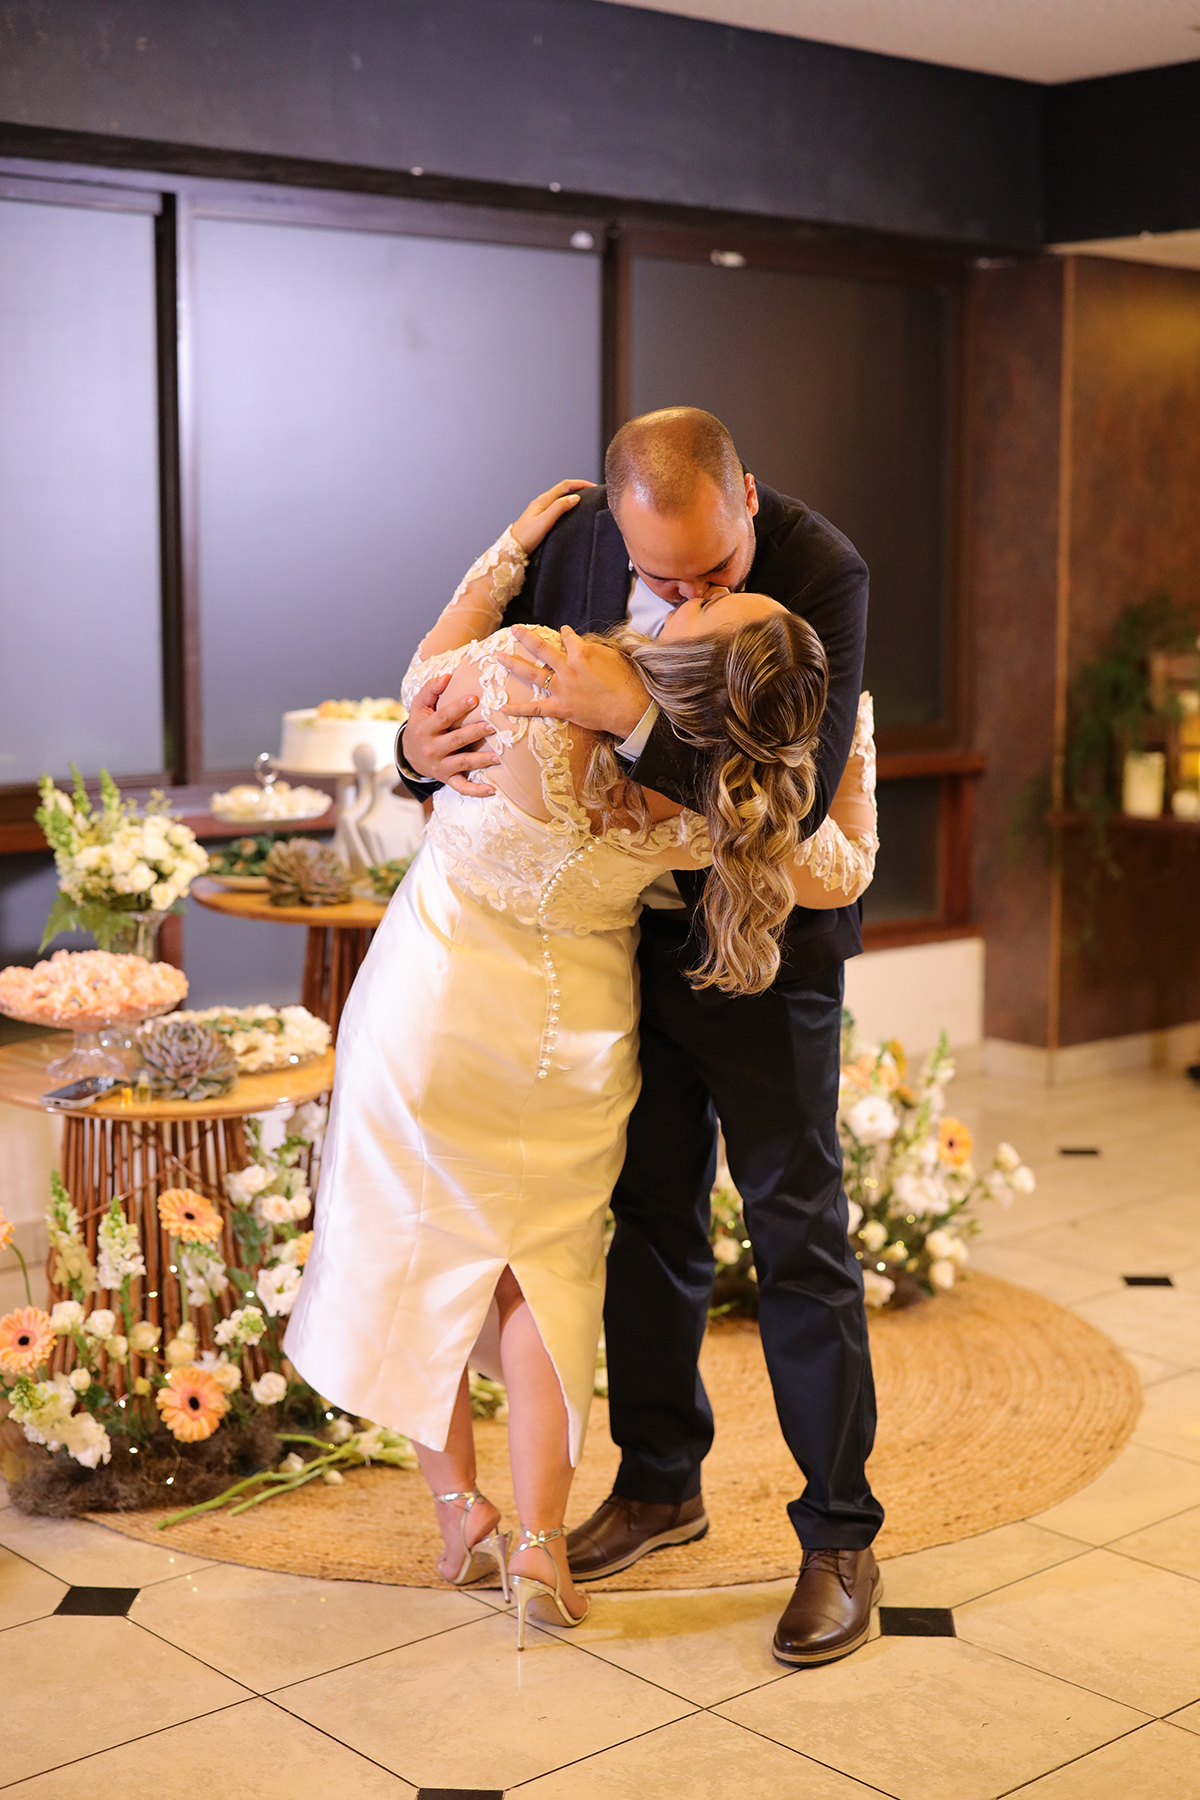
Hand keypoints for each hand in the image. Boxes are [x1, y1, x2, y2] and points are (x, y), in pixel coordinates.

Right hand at [401, 673, 501, 797]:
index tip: (474, 698)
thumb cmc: (420, 724)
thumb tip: (447, 675)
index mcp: (425, 728)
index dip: (458, 708)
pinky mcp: (446, 778)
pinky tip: (492, 789)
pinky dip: (476, 790)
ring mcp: (440, 765)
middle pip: (455, 740)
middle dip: (474, 733)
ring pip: (462, 763)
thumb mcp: (419, 706)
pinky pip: (462, 787)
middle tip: (492, 726)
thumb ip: (431, 689)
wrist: (409, 754)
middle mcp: (432, 748)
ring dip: (481, 760)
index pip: (443, 717)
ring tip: (498, 756)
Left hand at [497, 625, 649, 738]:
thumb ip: (593, 649)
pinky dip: (519, 709)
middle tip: (514, 630)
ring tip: (498, 656)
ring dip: (513, 664)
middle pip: (541, 649)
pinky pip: (535, 709)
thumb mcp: (613, 656)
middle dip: (525, 637)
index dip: (565, 634)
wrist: (630, 708)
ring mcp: (562, 688)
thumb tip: (581, 645)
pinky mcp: (561, 708)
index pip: (567, 637)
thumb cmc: (626, 681)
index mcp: (581, 653)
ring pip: (532, 674)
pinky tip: (503, 707)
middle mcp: (567, 668)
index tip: (562, 633)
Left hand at [510, 479, 593, 554]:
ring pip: (559, 497)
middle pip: (563, 489)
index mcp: (542, 500)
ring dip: (572, 495)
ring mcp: (540, 510)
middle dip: (578, 487)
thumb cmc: (526, 538)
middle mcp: (541, 502)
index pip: (565, 485)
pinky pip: (556, 506)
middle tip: (593, 492)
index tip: (593, 487)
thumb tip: (575, 497)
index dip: (580, 484)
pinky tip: (571, 511)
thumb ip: (559, 508)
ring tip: (585, 499)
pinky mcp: (540, 518)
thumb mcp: (544, 522)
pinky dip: (567, 504)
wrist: (511, 550)